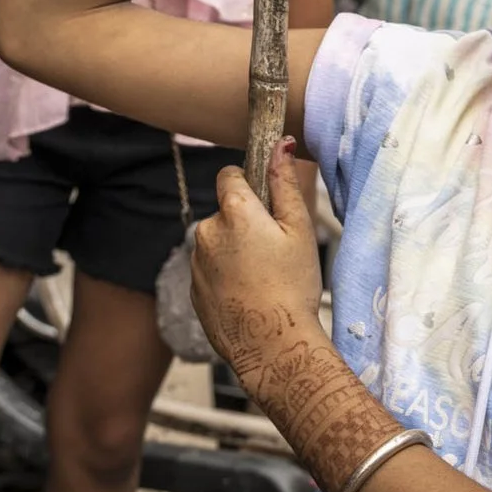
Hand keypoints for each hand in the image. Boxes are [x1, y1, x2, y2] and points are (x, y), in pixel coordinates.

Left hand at [190, 139, 326, 387]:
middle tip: (274, 250)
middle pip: (224, 212)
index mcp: (233, 211)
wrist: (272, 347)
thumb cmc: (292, 287)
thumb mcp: (299, 229)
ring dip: (234, 251)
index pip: (229, 175)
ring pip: (217, 243)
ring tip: (263, 278)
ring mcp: (196, 263)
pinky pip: (210, 270)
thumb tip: (280, 144)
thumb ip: (285, 182)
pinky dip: (226, 276)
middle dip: (245, 223)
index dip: (249, 185)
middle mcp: (206, 232)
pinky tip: (250, 295)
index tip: (266, 206)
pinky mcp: (193, 290)